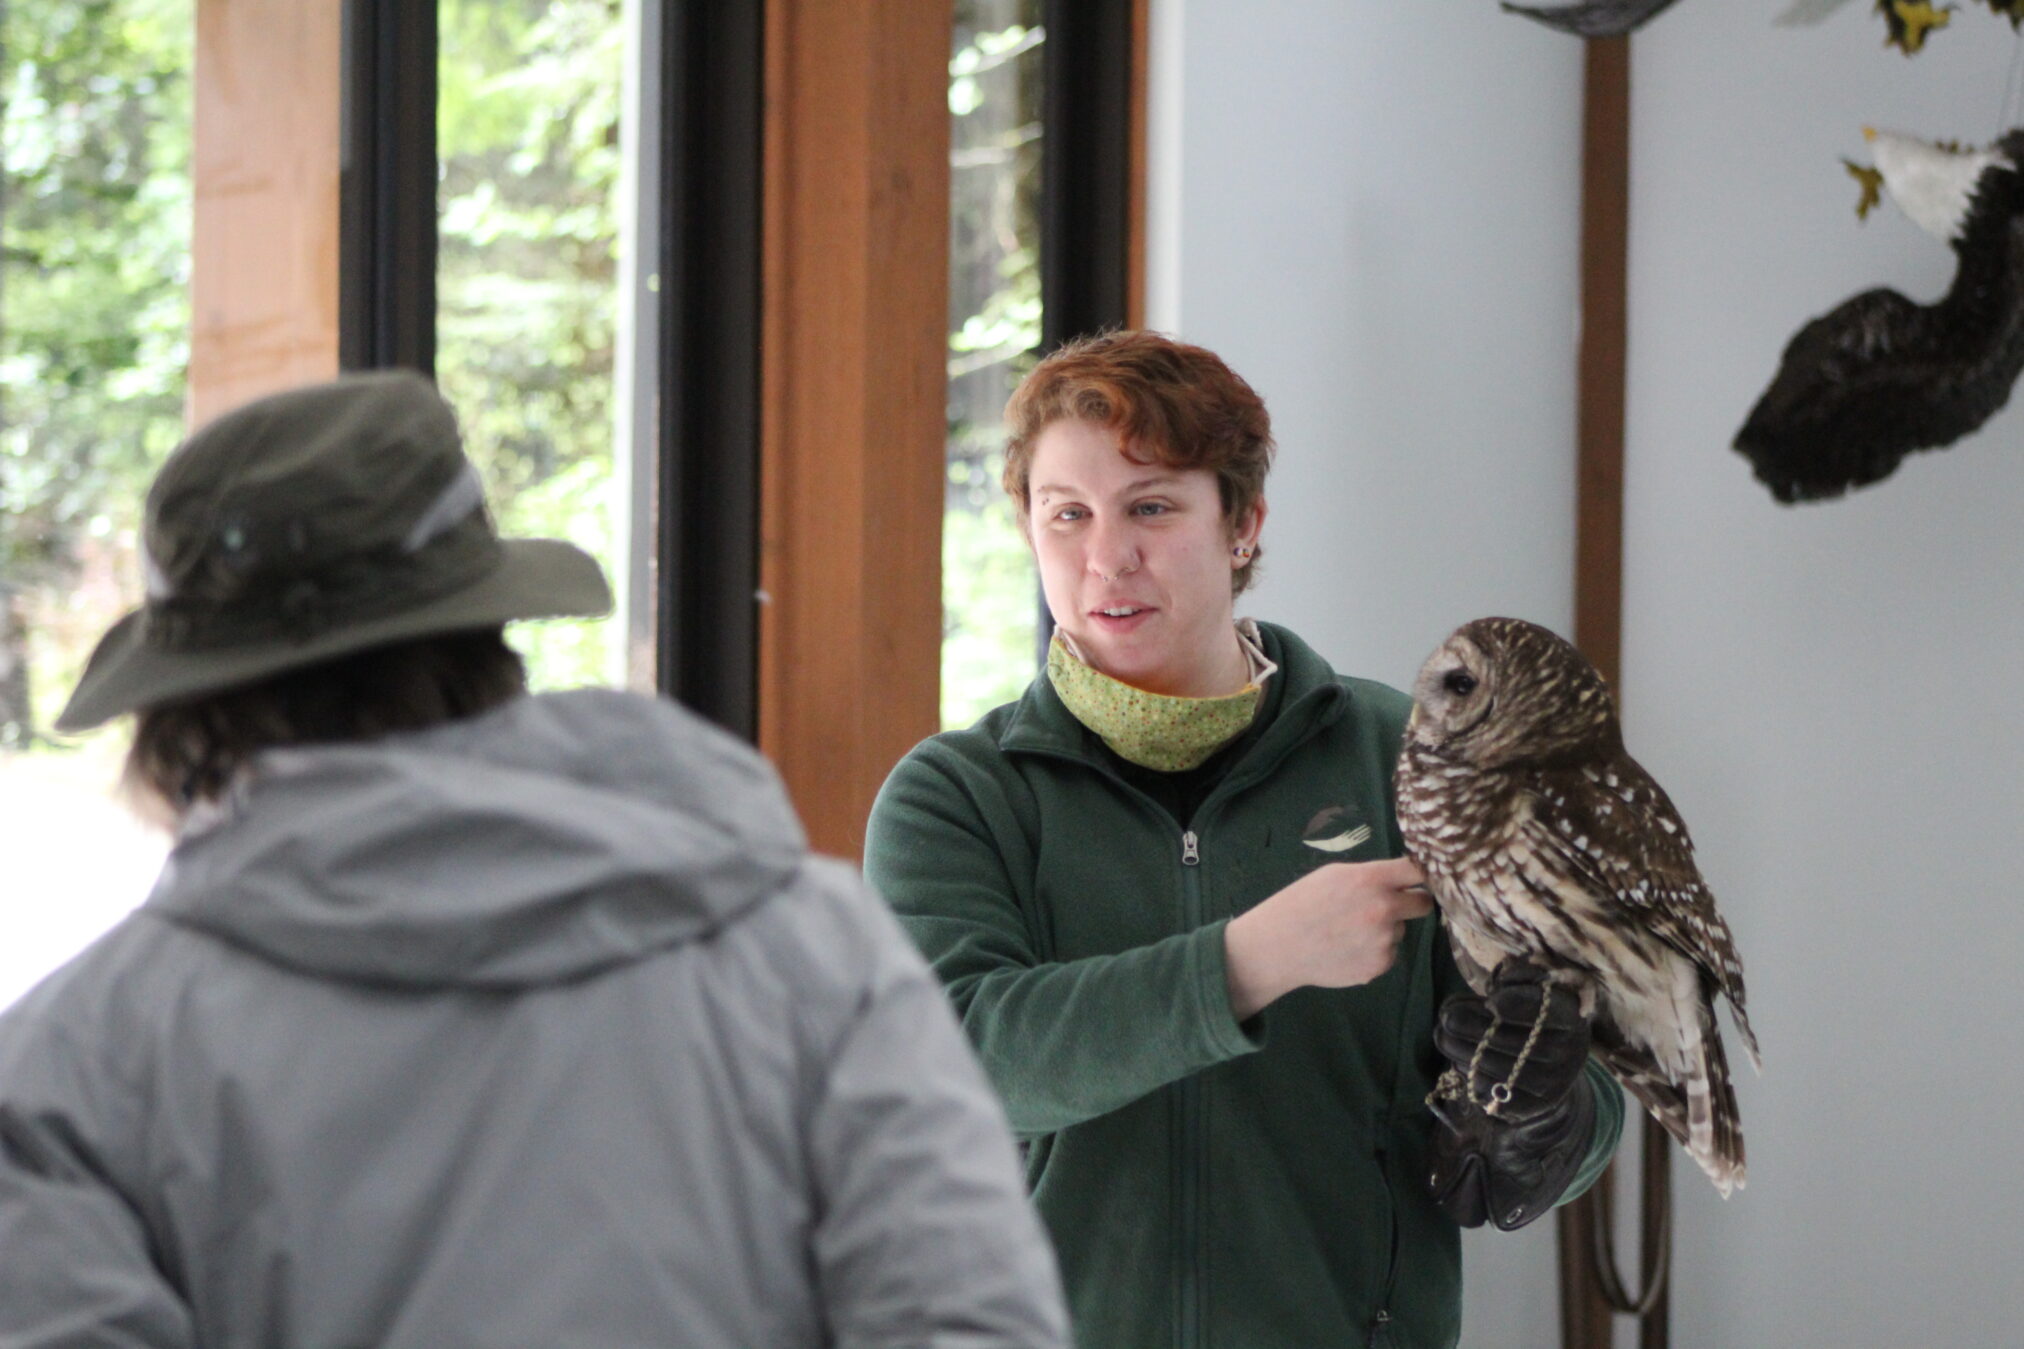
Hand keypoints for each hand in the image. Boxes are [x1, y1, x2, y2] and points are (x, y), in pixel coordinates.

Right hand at [1223, 857, 1430, 1019]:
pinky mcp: (1380, 966)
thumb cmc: (1302, 903)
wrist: (1280, 946)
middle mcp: (1384, 909)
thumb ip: (1372, 876)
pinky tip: (1348, 948)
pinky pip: (1388, 953)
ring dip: (1385, 929)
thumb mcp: (1334, 875)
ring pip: (1400, 930)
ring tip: (1350, 931)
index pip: (1417, 871)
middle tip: (1390, 906)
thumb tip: (1404, 880)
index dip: (1421, 874)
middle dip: (1411, 903)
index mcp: (1371, 880)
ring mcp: (1384, 941)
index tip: (1418, 878)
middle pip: (1423, 903)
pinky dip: (1374, 951)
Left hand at [1432, 961, 1589, 1120]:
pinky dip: (1468, 1072)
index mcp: (1571, 1017)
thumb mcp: (1538, 990)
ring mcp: (1548, 1084)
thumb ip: (1519, 977)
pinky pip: (1487, 1089)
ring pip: (1489, 1065)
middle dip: (1466, 1024)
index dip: (1514, 1004)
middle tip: (1446, 1015)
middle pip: (1505, 1039)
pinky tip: (1462, 1059)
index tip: (1490, 1001)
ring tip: (1444, 1034)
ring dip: (1456, 1047)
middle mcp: (1566, 1054)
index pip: (1542, 1010)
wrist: (1556, 1070)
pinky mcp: (1528, 1106)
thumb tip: (1494, 989)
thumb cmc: (1538, 1016)